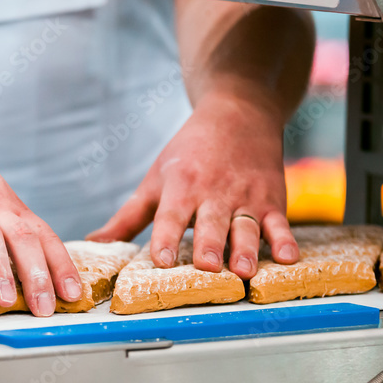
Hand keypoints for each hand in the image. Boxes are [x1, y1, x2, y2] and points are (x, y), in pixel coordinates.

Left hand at [87, 91, 298, 278]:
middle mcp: (213, 193)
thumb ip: (127, 217)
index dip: (165, 239)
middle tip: (207, 269)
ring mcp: (245, 197)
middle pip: (210, 225)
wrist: (239, 112)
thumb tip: (93, 244)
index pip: (170, 217)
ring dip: (246, 249)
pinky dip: (286, 239)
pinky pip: (280, 222)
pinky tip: (288, 258)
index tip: (160, 261)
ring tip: (244, 271)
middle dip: (208, 247)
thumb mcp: (155, 181)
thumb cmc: (189, 153)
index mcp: (181, 187)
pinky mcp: (272, 200)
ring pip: (246, 227)